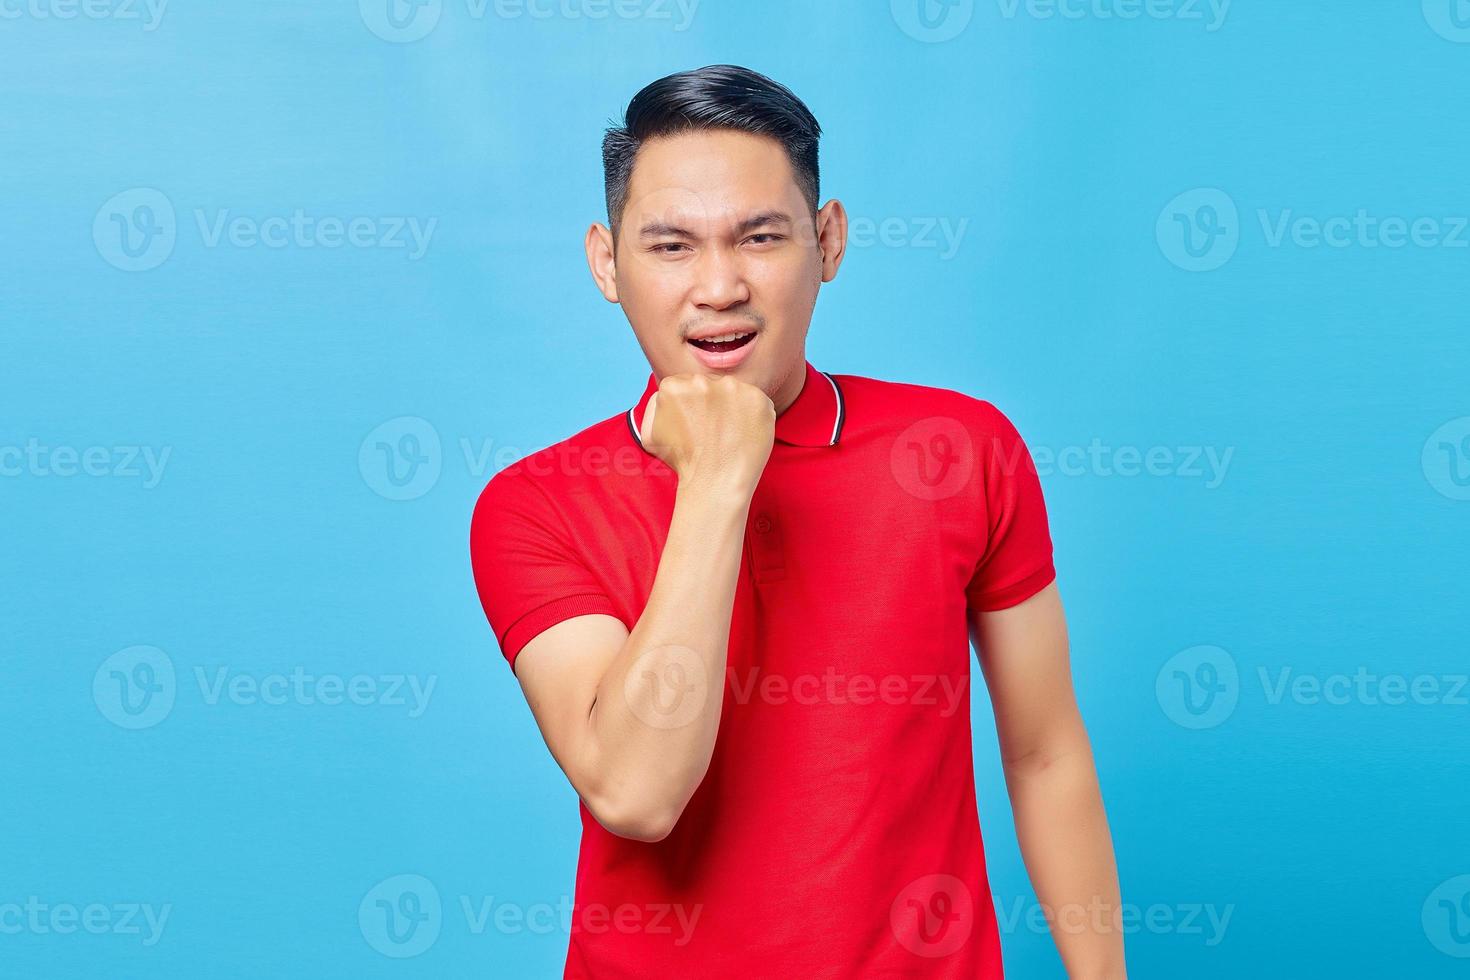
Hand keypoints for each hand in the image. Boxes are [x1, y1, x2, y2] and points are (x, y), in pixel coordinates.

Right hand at [639, 373, 774, 497]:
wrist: (715, 484)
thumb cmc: (683, 463)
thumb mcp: (650, 436)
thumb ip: (654, 406)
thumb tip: (669, 392)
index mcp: (673, 386)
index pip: (686, 385)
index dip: (692, 406)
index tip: (696, 425)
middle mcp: (702, 382)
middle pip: (710, 385)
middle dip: (712, 404)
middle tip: (713, 431)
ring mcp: (733, 388)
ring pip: (734, 391)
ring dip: (733, 407)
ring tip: (729, 434)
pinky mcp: (758, 399)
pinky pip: (757, 401)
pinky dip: (753, 415)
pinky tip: (744, 434)